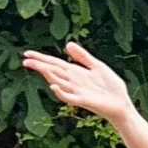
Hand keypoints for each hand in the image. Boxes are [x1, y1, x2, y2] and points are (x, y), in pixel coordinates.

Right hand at [21, 43, 137, 127]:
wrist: (122, 103)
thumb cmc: (110, 87)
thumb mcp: (97, 66)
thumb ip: (82, 56)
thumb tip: (67, 44)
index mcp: (75, 72)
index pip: (54, 63)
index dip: (41, 58)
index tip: (27, 54)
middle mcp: (73, 82)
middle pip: (53, 71)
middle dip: (40, 66)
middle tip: (25, 60)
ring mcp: (77, 92)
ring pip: (58, 83)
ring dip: (49, 76)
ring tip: (39, 67)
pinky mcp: (84, 101)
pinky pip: (69, 97)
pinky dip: (61, 93)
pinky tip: (54, 86)